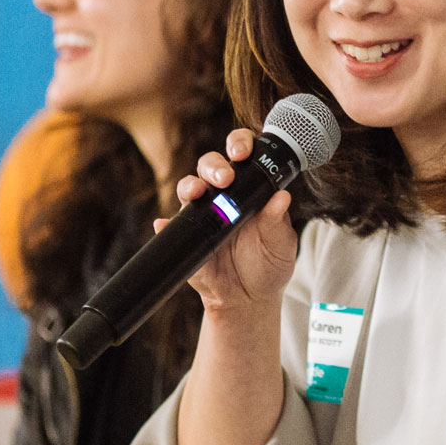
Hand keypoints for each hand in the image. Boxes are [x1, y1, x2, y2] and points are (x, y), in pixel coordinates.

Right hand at [168, 130, 297, 314]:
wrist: (249, 299)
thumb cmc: (268, 265)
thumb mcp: (280, 244)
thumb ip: (278, 221)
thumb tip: (282, 196)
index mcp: (249, 189)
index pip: (241, 155)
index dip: (239, 144)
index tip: (242, 152)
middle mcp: (222, 196)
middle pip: (210, 166)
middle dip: (214, 166)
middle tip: (225, 177)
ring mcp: (202, 214)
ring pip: (188, 188)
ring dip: (190, 185)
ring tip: (197, 192)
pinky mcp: (187, 236)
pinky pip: (169, 227)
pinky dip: (164, 224)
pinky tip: (163, 224)